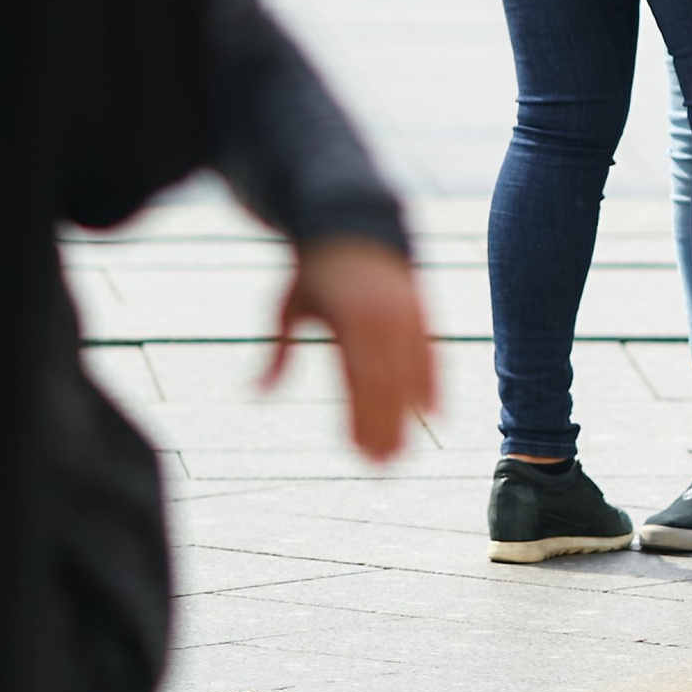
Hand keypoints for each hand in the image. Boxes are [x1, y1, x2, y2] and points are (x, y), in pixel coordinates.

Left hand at [262, 240, 438, 462]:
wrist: (354, 223)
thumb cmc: (314, 272)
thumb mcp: (288, 306)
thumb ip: (278, 353)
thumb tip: (255, 394)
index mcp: (347, 321)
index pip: (357, 381)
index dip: (361, 419)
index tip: (359, 453)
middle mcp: (382, 321)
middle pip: (387, 385)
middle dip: (386, 427)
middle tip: (382, 469)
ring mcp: (406, 315)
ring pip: (412, 375)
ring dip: (409, 416)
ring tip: (405, 453)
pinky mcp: (422, 311)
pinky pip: (433, 353)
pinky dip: (435, 383)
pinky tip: (436, 414)